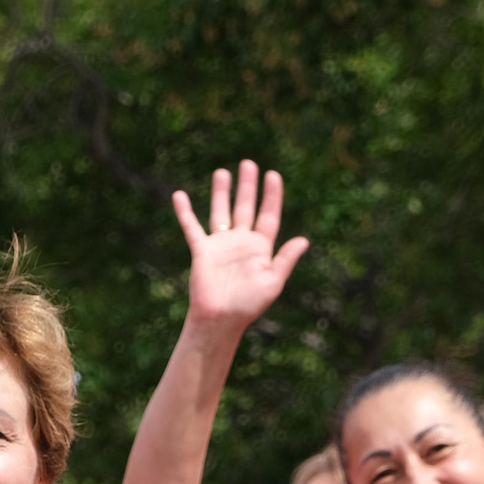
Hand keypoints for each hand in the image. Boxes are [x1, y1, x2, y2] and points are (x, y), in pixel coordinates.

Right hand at [174, 161, 303, 330]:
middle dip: (247, 186)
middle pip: (245, 207)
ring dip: (222, 192)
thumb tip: (303, 240)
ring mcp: (221, 244)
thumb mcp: (273, 282)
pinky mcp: (202, 250)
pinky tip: (179, 195)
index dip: (271, 196)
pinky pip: (192, 227)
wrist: (220, 319)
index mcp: (260, 248)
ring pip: (221, 211)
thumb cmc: (248, 305)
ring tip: (222, 172)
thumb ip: (286, 260)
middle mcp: (241, 242)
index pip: (268, 216)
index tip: (273, 175)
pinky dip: (185, 212)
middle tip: (248, 164)